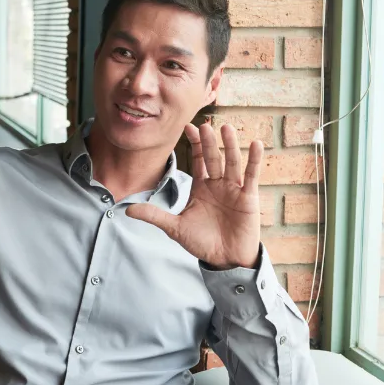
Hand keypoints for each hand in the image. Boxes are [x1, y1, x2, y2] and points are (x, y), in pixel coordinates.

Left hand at [126, 122, 261, 269]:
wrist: (224, 259)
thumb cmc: (202, 242)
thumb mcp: (175, 228)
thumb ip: (154, 215)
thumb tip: (127, 210)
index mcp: (201, 187)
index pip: (198, 160)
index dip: (194, 144)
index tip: (188, 127)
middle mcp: (217, 184)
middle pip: (213, 158)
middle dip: (208, 142)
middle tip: (205, 125)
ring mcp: (233, 189)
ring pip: (232, 162)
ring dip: (230, 145)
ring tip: (226, 128)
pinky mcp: (248, 197)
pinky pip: (251, 176)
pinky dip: (254, 161)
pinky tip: (256, 145)